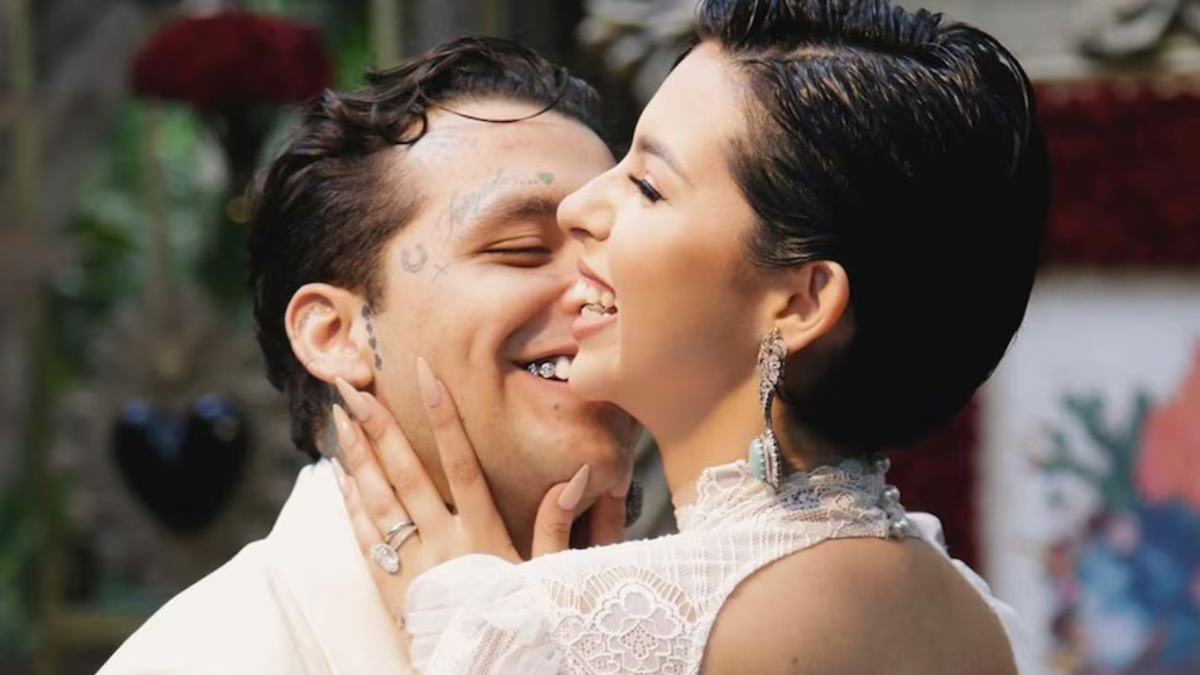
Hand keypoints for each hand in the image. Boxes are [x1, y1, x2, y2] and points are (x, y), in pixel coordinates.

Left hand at [331, 358, 614, 622]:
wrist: (478, 672)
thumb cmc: (516, 622)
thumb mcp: (543, 575)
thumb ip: (555, 525)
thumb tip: (574, 477)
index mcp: (481, 533)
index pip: (461, 464)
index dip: (445, 418)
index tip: (428, 377)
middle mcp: (442, 542)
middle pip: (406, 475)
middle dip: (380, 429)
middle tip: (354, 390)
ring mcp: (412, 564)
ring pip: (378, 501)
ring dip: (357, 457)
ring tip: (339, 419)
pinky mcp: (390, 587)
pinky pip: (365, 539)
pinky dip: (350, 505)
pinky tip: (338, 475)